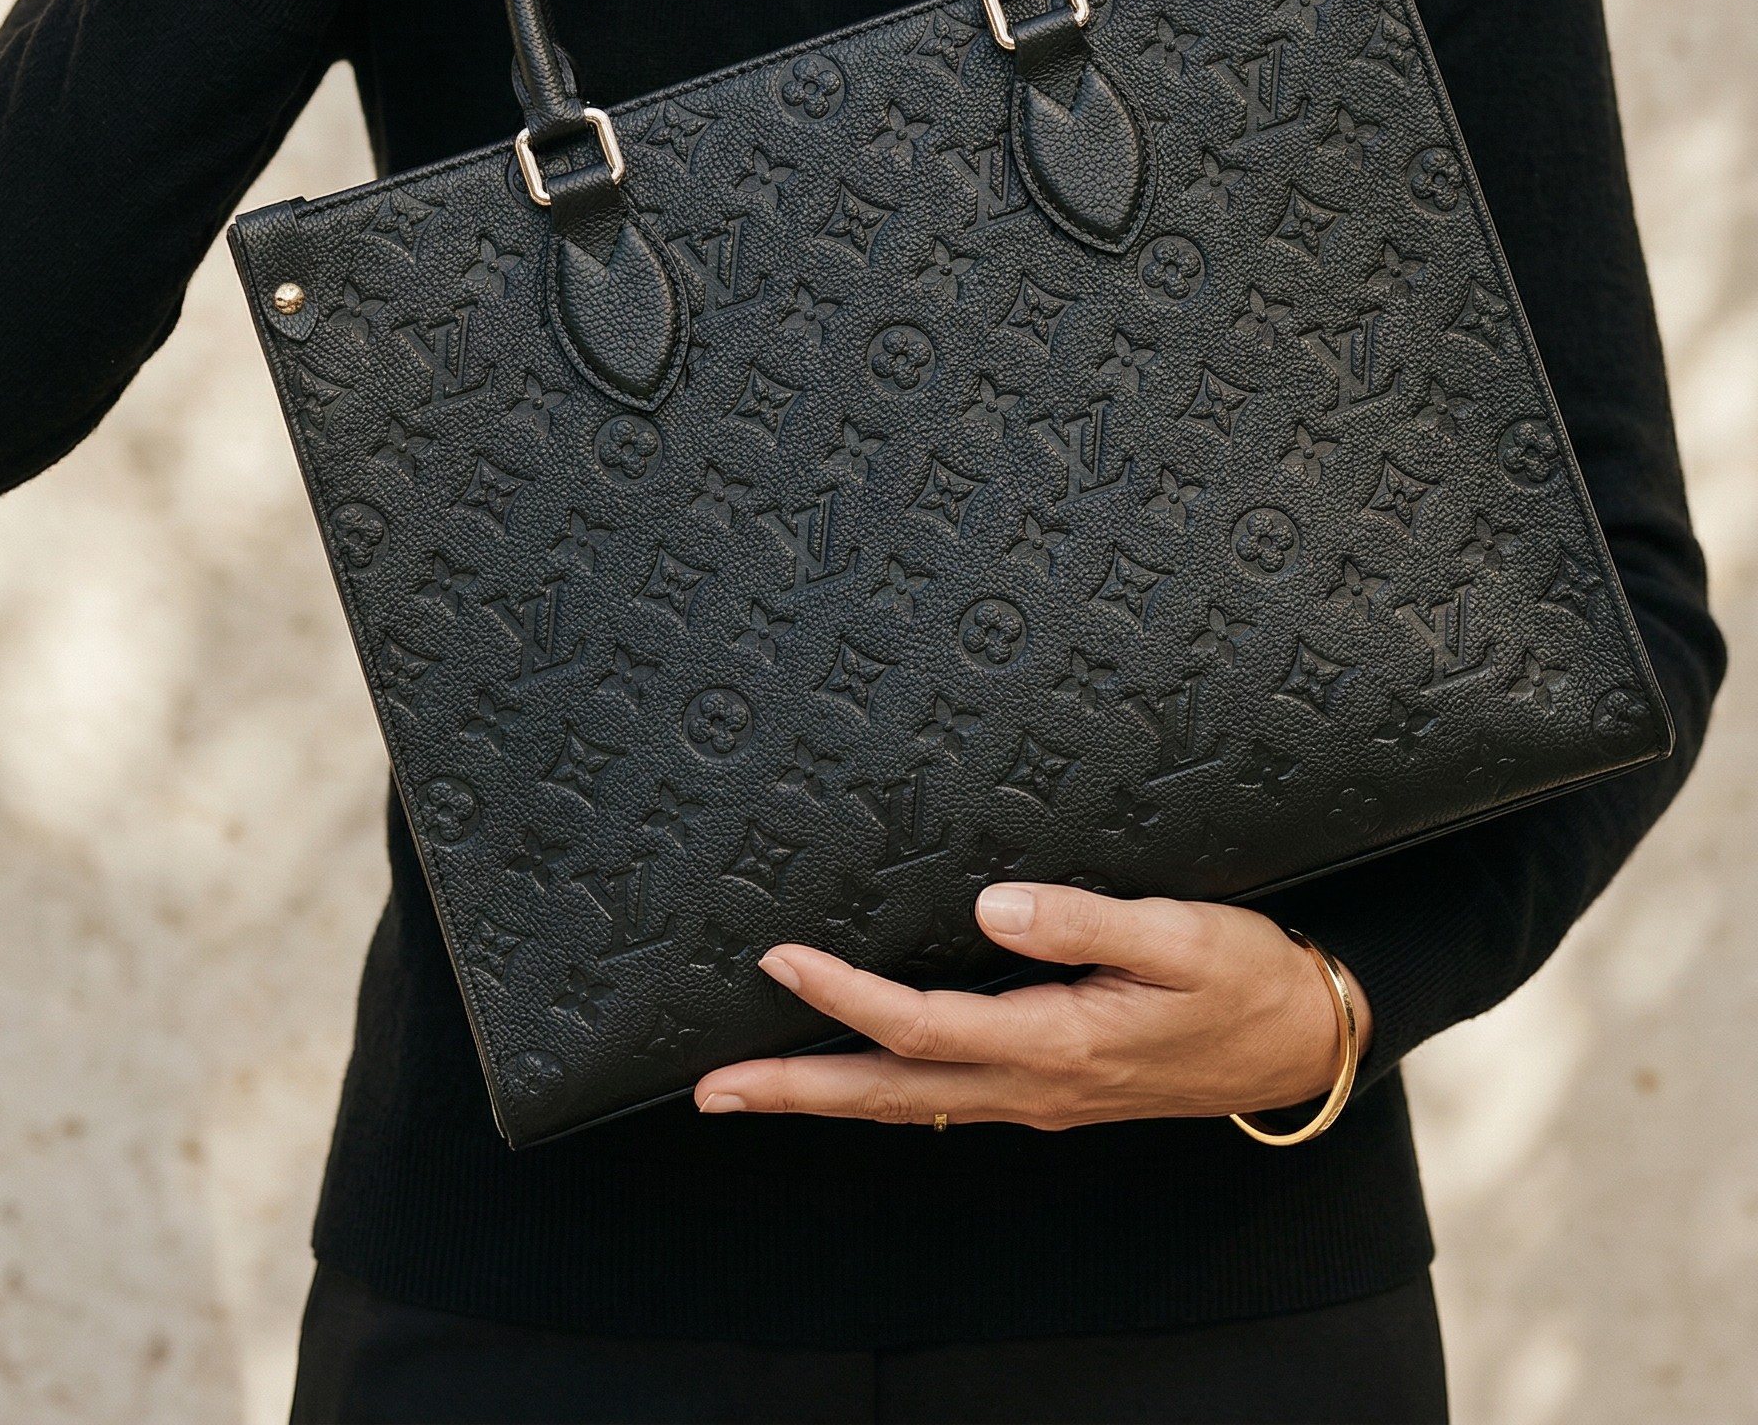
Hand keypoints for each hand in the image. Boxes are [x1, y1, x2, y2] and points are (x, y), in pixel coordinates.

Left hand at [693, 883, 1371, 1130]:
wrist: (1303, 1042)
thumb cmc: (1244, 977)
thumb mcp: (1178, 935)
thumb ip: (1084, 919)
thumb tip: (992, 906)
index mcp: (1058, 1042)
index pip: (922, 1025)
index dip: (844, 995)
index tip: (779, 957)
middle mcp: (1034, 1084)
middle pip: (890, 1094)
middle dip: (796, 1091)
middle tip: (710, 1091)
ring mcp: (1038, 1096)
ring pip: (909, 1106)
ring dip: (826, 1097)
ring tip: (751, 1088)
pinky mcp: (1050, 1088)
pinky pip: (943, 1099)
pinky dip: (882, 1090)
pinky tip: (854, 1074)